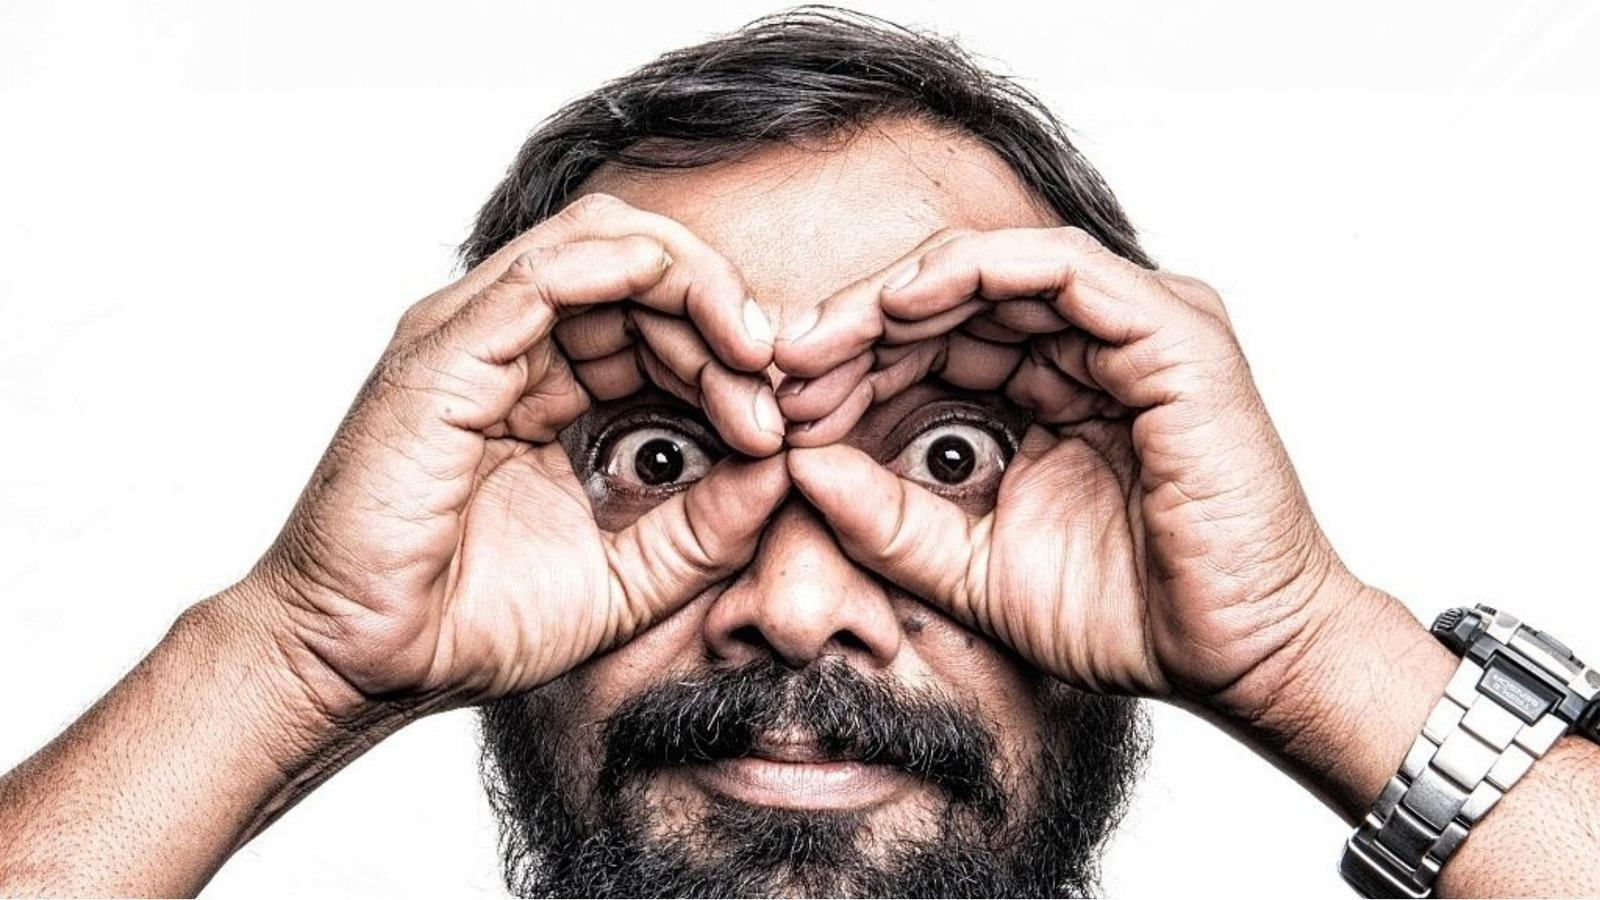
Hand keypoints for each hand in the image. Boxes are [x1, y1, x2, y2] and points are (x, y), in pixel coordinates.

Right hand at [239, 193, 788, 719]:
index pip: (654, 320)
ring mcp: (475, 338)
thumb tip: (787, 465)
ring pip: (609, 247)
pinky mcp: (448, 349)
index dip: (731, 352)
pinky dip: (642, 273)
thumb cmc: (473, 621)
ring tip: (754, 362)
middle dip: (728, 321)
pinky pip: (554, 270)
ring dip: (700, 291)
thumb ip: (711, 524)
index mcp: (547, 389)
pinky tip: (706, 327)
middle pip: (643, 272)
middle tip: (780, 394)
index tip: (784, 421)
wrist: (365, 665)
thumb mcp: (632, 575)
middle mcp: (511, 348)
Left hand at [775, 225, 1366, 715]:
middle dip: (857, 328)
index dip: (854, 365)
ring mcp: (1138, 327)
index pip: (939, 345)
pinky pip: (1059, 268)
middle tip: (780, 366)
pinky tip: (899, 307)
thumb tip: (798, 465)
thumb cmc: (1130, 613)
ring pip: (993, 269)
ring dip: (895, 299)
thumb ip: (888, 517)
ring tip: (820, 343)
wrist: (1236, 657)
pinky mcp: (1173, 329)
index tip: (779, 405)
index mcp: (1058, 387)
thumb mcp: (970, 565)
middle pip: (953, 299)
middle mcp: (1096, 344)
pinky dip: (973, 274)